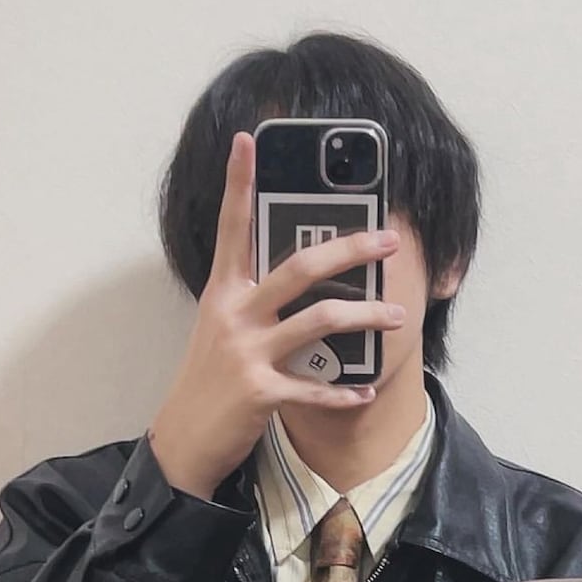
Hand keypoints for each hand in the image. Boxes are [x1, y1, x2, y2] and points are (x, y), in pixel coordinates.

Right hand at [147, 131, 402, 500]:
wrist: (184, 441)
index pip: (232, 228)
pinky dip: (345, 391)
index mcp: (222, 293)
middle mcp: (233, 315)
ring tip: (397, 317)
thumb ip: (252, 301)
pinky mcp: (261, 393)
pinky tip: (366, 390)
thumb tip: (301, 279)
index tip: (247, 140)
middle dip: (350, 250)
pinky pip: (316, 388)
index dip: (238, 183)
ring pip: (319, 320)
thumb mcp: (220, 331)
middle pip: (299, 267)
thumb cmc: (209, 382)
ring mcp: (246, 353)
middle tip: (389, 242)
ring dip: (367, 316)